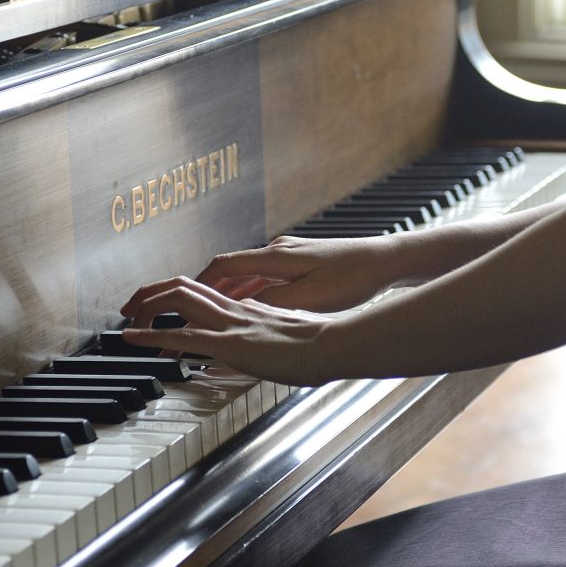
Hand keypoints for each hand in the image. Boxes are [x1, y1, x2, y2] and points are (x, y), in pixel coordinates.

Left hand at [120, 276, 330, 385]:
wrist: (334, 345)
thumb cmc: (320, 345)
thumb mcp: (288, 337)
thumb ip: (271, 336)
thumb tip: (264, 345)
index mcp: (249, 307)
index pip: (204, 292)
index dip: (176, 295)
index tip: (159, 307)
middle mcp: (236, 309)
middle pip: (183, 287)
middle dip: (151, 294)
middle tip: (130, 308)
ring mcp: (232, 324)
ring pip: (178, 301)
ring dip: (145, 308)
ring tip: (125, 322)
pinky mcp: (231, 343)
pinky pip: (183, 335)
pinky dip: (151, 335)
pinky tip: (132, 340)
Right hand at [192, 235, 396, 312]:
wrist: (386, 260)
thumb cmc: (356, 276)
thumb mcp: (312, 297)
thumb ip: (275, 302)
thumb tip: (245, 309)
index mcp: (276, 256)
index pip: (224, 266)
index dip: (200, 283)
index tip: (180, 300)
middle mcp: (279, 251)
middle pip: (231, 269)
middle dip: (208, 290)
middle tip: (190, 310)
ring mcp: (291, 255)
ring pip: (249, 275)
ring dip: (232, 294)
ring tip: (216, 315)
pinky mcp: (303, 262)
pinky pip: (266, 277)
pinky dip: (253, 292)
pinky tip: (254, 308)